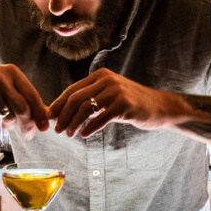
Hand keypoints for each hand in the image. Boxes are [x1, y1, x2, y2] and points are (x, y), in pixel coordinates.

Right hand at [0, 61, 48, 138]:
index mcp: (12, 73)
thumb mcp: (2, 81)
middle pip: (24, 109)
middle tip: (29, 135)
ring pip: (9, 116)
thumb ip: (19, 95)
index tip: (45, 126)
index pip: (33, 96)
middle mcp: (2, 80)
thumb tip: (39, 115)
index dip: (41, 113)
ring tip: (1, 120)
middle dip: (28, 125)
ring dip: (8, 124)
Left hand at [46, 68, 172, 137]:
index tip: (50, 118)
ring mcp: (116, 91)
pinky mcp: (124, 104)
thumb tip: (63, 113)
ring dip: (73, 124)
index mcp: (100, 75)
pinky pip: (100, 118)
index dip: (58, 105)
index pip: (72, 90)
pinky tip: (84, 134)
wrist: (160, 107)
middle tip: (57, 130)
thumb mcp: (110, 97)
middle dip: (63, 116)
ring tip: (69, 134)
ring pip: (85, 108)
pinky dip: (90, 128)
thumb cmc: (131, 104)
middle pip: (75, 99)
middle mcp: (107, 80)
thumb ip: (90, 101)